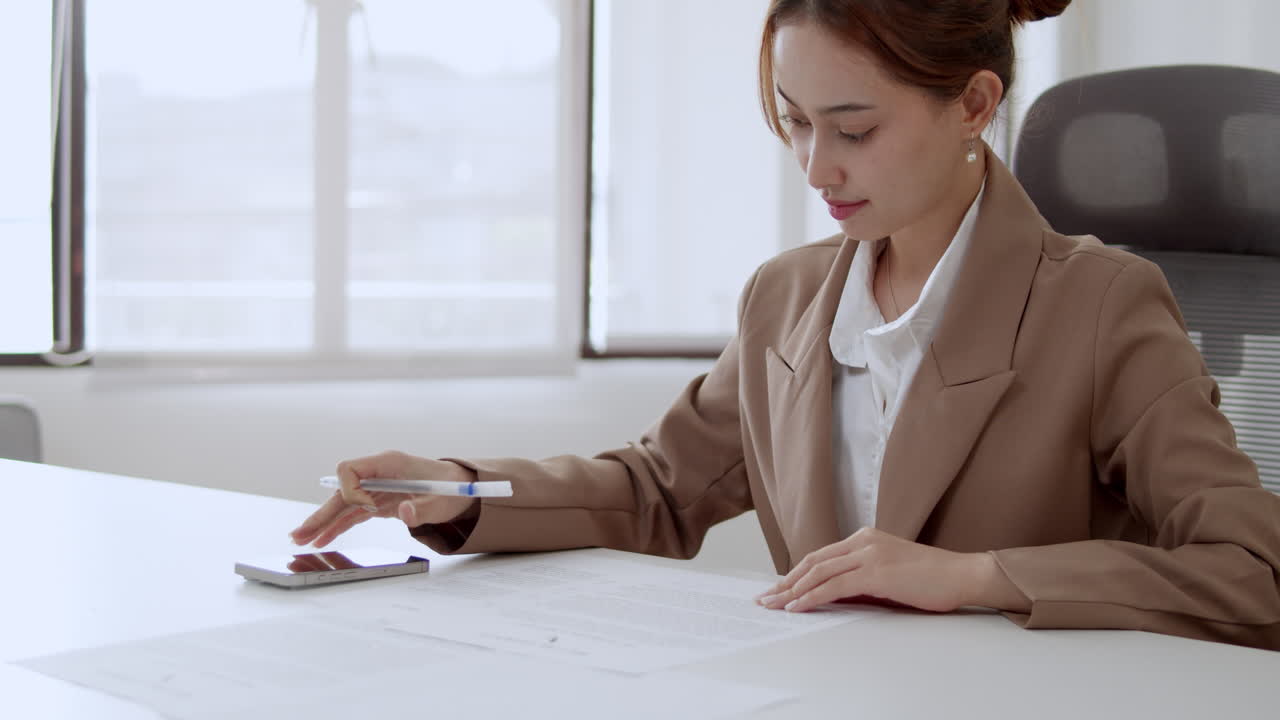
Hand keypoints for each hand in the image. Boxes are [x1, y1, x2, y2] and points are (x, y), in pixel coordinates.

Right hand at [289, 451, 477, 547]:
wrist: (461, 487)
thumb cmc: (452, 489)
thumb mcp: (442, 501)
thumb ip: (422, 508)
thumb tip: (404, 512)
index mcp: (388, 463)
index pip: (349, 468)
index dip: (350, 490)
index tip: (368, 508)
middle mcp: (376, 473)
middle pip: (339, 491)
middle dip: (321, 513)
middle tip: (300, 534)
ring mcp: (375, 487)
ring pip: (342, 504)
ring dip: (322, 522)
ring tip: (302, 540)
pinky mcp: (378, 501)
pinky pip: (352, 513)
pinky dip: (338, 526)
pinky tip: (323, 539)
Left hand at [754, 527, 996, 613]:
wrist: (962, 575)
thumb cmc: (931, 579)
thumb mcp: (890, 573)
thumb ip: (863, 577)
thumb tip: (834, 595)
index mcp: (866, 538)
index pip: (821, 555)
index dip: (796, 572)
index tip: (779, 588)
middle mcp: (864, 541)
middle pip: (813, 561)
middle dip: (786, 581)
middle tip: (766, 598)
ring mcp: (869, 554)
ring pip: (818, 572)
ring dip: (792, 590)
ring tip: (774, 605)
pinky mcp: (876, 572)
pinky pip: (834, 585)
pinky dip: (812, 596)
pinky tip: (798, 607)